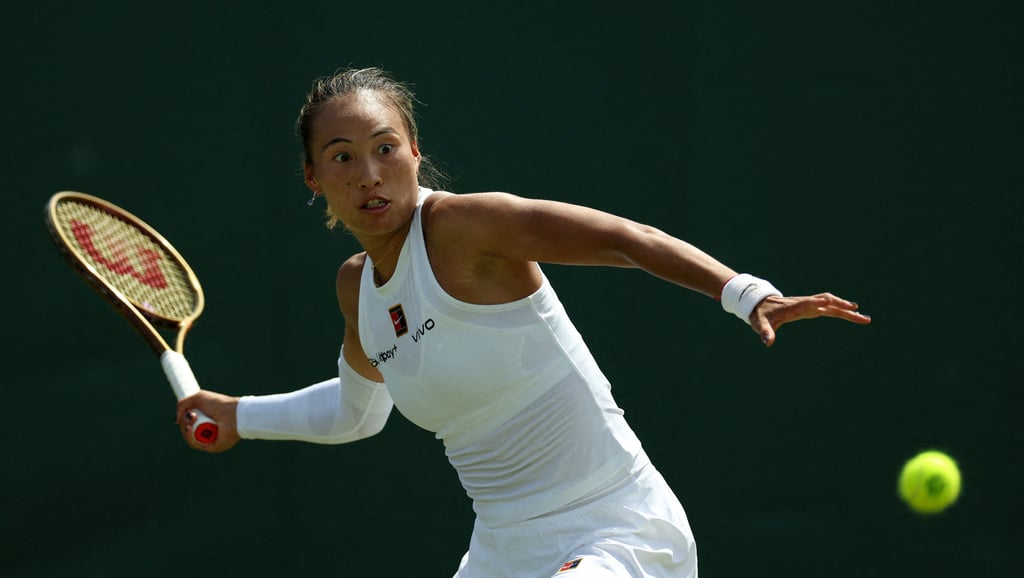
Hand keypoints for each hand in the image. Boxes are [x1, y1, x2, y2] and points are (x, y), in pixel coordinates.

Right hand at [176, 390, 240, 452]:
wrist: (233, 413)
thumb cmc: (218, 404)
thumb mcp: (197, 398)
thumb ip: (182, 404)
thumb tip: (176, 419)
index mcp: (206, 419)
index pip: (190, 423)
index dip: (184, 419)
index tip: (183, 413)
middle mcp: (208, 430)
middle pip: (188, 430)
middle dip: (185, 423)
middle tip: (191, 415)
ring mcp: (210, 439)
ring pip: (190, 438)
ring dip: (186, 430)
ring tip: (192, 420)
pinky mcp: (212, 447)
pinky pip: (196, 444)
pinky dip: (190, 437)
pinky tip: (189, 429)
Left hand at [750, 293, 870, 346]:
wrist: (761, 303)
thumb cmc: (761, 315)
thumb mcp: (760, 324)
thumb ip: (765, 332)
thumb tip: (768, 342)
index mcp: (793, 307)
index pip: (808, 303)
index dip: (818, 302)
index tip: (831, 301)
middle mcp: (804, 303)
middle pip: (826, 303)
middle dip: (843, 308)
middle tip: (860, 314)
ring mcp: (808, 304)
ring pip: (831, 304)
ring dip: (846, 309)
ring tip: (863, 317)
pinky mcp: (811, 307)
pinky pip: (828, 307)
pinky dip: (840, 309)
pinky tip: (851, 313)